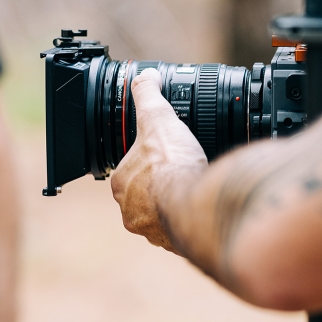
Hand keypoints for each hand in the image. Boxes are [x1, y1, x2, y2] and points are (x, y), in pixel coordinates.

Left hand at [111, 68, 207, 252]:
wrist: (196, 199)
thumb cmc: (173, 163)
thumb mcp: (158, 117)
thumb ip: (148, 96)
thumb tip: (145, 77)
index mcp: (122, 185)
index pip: (129, 173)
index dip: (146, 163)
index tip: (161, 158)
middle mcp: (131, 213)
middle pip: (144, 197)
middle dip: (159, 188)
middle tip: (179, 174)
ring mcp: (153, 232)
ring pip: (161, 218)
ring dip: (172, 207)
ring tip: (191, 192)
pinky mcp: (174, 244)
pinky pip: (180, 233)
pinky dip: (189, 222)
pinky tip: (200, 210)